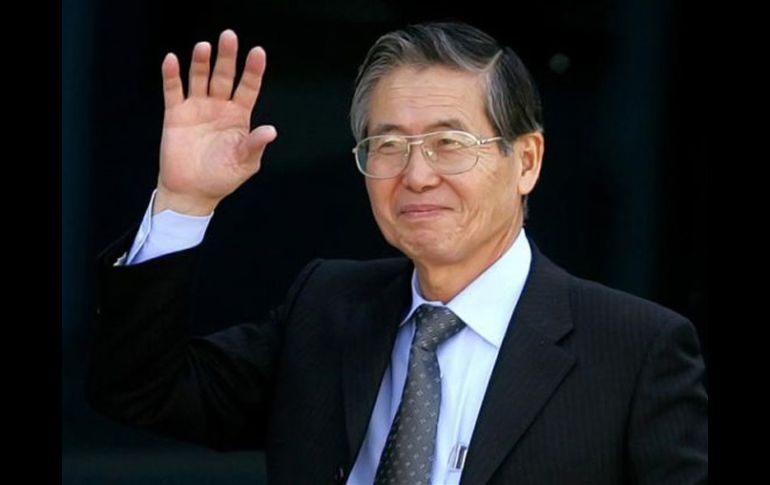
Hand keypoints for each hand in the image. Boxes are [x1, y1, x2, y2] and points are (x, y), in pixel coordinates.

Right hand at [154, 29, 276, 214]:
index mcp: (239, 117)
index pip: (248, 88)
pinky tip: (172, 60)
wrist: (192, 192)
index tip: (258, 52)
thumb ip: (254, 145)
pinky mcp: (176, 115)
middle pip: (224, 76)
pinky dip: (172, 75)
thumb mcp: (244, 163)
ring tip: (204, 47)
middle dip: (227, 57)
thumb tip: (271, 131)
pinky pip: (173, 91)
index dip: (253, 70)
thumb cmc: (221, 178)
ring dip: (201, 62)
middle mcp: (219, 108)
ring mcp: (197, 109)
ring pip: (200, 79)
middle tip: (229, 36)